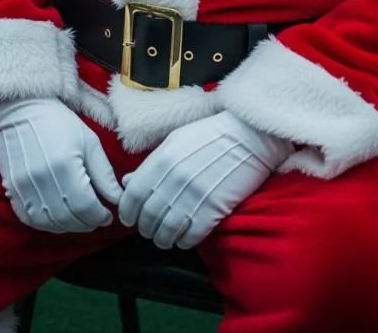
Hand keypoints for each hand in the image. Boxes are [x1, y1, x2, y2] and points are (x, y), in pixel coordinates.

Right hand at [0, 97, 122, 233]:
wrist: (22, 109)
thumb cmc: (60, 123)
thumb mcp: (89, 142)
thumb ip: (104, 175)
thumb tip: (118, 200)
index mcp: (65, 165)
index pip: (85, 206)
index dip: (99, 216)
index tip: (107, 216)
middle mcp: (42, 179)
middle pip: (68, 218)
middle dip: (86, 223)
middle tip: (96, 219)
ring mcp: (23, 186)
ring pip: (49, 223)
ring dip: (67, 227)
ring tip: (79, 220)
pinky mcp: (11, 188)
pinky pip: (29, 219)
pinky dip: (46, 224)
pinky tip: (57, 218)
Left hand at [118, 110, 291, 250]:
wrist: (250, 135)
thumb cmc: (211, 135)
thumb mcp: (177, 141)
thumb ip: (152, 164)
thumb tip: (127, 184)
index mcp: (163, 158)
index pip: (134, 194)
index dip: (128, 212)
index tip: (129, 219)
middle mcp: (175, 178)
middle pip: (149, 216)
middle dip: (145, 228)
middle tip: (149, 231)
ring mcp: (195, 195)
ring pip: (167, 231)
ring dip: (162, 239)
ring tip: (165, 239)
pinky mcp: (214, 210)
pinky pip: (190, 236)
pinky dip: (183, 242)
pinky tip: (184, 239)